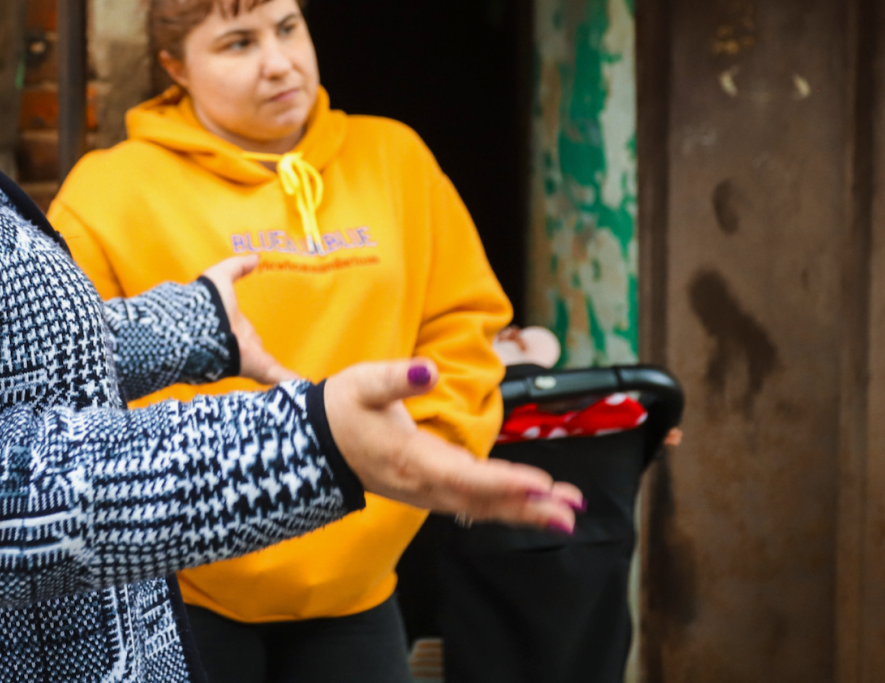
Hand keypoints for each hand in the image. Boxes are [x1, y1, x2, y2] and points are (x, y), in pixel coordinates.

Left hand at [199, 255, 298, 385]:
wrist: (198, 327)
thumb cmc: (206, 304)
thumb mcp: (221, 277)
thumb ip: (237, 266)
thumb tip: (254, 258)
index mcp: (234, 328)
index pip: (247, 334)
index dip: (252, 336)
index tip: (258, 339)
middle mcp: (242, 346)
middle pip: (260, 354)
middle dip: (265, 359)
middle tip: (277, 362)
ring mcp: (251, 359)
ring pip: (271, 370)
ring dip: (284, 375)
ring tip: (301, 378)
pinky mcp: (260, 367)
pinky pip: (280, 376)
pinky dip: (293, 381)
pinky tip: (305, 385)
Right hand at [323, 357, 583, 530]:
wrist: (315, 444)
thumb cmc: (342, 410)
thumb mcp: (363, 383)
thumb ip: (396, 377)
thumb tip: (427, 370)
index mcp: (409, 459)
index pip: (463, 475)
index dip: (502, 481)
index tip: (539, 484)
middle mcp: (422, 486)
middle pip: (481, 502)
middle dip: (527, 506)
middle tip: (570, 510)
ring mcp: (425, 495)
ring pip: (480, 509)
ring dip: (523, 512)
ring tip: (565, 514)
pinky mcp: (429, 494)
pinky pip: (472, 507)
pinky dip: (505, 509)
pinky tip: (531, 507)